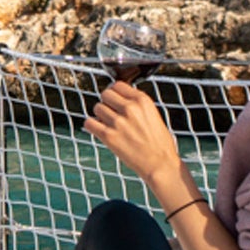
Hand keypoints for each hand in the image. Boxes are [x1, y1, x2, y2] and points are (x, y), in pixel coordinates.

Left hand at [85, 80, 186, 200]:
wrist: (160, 164)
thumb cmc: (159, 143)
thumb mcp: (153, 115)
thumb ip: (136, 104)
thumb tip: (119, 98)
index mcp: (142, 100)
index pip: (118, 85)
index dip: (115, 93)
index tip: (115, 100)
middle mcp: (130, 108)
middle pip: (105, 94)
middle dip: (107, 102)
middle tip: (111, 112)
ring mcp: (118, 122)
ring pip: (97, 108)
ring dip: (100, 115)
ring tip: (109, 124)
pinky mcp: (109, 136)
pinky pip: (89, 123)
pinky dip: (91, 126)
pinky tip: (98, 130)